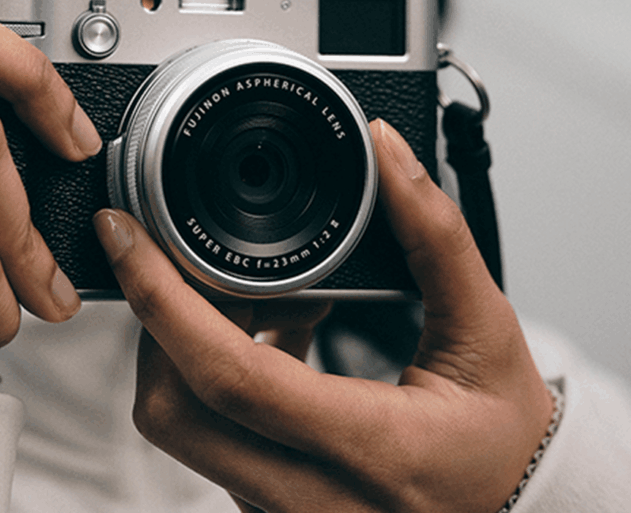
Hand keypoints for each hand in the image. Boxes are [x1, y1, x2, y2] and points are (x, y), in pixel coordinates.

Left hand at [94, 119, 552, 511]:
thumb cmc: (506, 439)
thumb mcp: (486, 333)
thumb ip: (436, 237)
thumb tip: (387, 153)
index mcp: (374, 450)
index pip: (233, 378)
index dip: (163, 299)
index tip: (124, 235)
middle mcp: (313, 499)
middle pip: (174, 409)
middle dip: (160, 322)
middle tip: (189, 260)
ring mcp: (283, 512)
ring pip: (185, 426)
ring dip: (189, 346)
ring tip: (254, 295)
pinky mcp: (268, 507)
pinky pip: (209, 440)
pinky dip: (217, 374)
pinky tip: (273, 333)